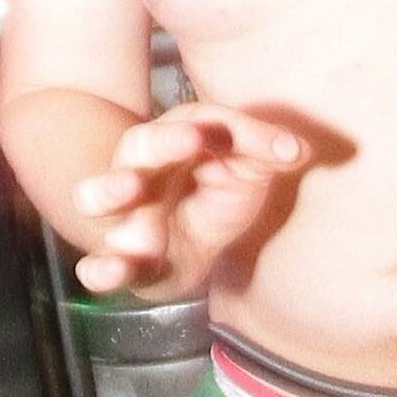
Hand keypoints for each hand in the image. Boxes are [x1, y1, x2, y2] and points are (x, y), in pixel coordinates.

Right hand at [71, 103, 306, 293]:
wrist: (183, 246)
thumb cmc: (211, 191)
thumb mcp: (247, 168)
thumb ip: (268, 152)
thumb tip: (298, 150)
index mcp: (174, 142)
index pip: (185, 125)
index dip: (196, 127)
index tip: (207, 132)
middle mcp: (142, 172)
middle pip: (137, 149)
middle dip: (160, 143)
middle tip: (186, 141)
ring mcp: (127, 216)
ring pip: (98, 196)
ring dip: (110, 191)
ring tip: (128, 190)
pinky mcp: (124, 262)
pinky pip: (98, 265)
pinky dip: (100, 269)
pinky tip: (111, 270)